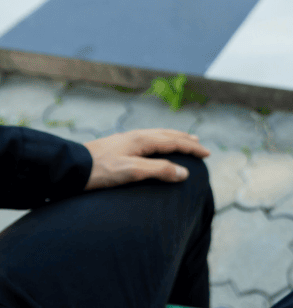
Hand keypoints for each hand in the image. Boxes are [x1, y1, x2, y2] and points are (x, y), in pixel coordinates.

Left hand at [83, 129, 209, 190]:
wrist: (71, 167)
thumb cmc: (100, 171)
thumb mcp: (132, 172)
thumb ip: (159, 170)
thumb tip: (184, 172)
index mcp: (143, 140)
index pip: (174, 142)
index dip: (192, 148)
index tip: (207, 154)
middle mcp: (136, 136)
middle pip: (168, 135)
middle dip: (185, 140)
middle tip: (200, 145)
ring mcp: (126, 139)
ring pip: (157, 135)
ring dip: (173, 138)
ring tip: (183, 140)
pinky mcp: (118, 145)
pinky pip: (147, 138)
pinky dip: (160, 140)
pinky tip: (155, 145)